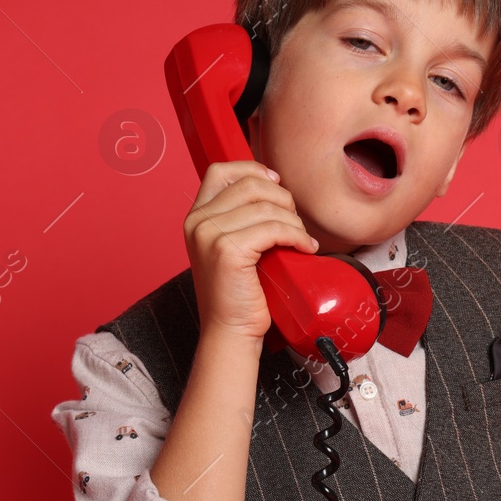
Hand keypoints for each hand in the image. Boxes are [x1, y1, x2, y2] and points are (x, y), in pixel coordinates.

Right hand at [184, 159, 318, 341]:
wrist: (230, 331)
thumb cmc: (238, 293)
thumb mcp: (232, 246)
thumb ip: (241, 217)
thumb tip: (275, 187)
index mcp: (196, 217)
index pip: (221, 171)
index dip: (253, 169)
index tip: (276, 183)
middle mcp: (198, 221)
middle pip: (251, 185)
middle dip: (283, 199)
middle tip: (295, 224)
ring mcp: (209, 234)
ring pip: (267, 207)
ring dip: (294, 222)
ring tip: (301, 240)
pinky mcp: (227, 250)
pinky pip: (274, 228)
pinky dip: (297, 236)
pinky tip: (304, 248)